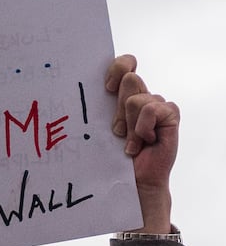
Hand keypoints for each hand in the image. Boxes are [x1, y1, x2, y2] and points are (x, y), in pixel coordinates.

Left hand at [106, 54, 178, 232]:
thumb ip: (95, 110)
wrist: (131, 182)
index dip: (117, 67)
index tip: (105, 88)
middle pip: (129, 78)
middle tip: (116, 129)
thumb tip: (76, 92)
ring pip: (136, 98)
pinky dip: (143, 127)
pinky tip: (142, 143)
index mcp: (121, 95)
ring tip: (128, 142)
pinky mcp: (169, 115)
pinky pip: (153, 109)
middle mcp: (140, 97)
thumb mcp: (98, 130)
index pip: (124, 64)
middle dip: (118, 106)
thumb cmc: (110, 157)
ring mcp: (156, 105)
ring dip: (128, 124)